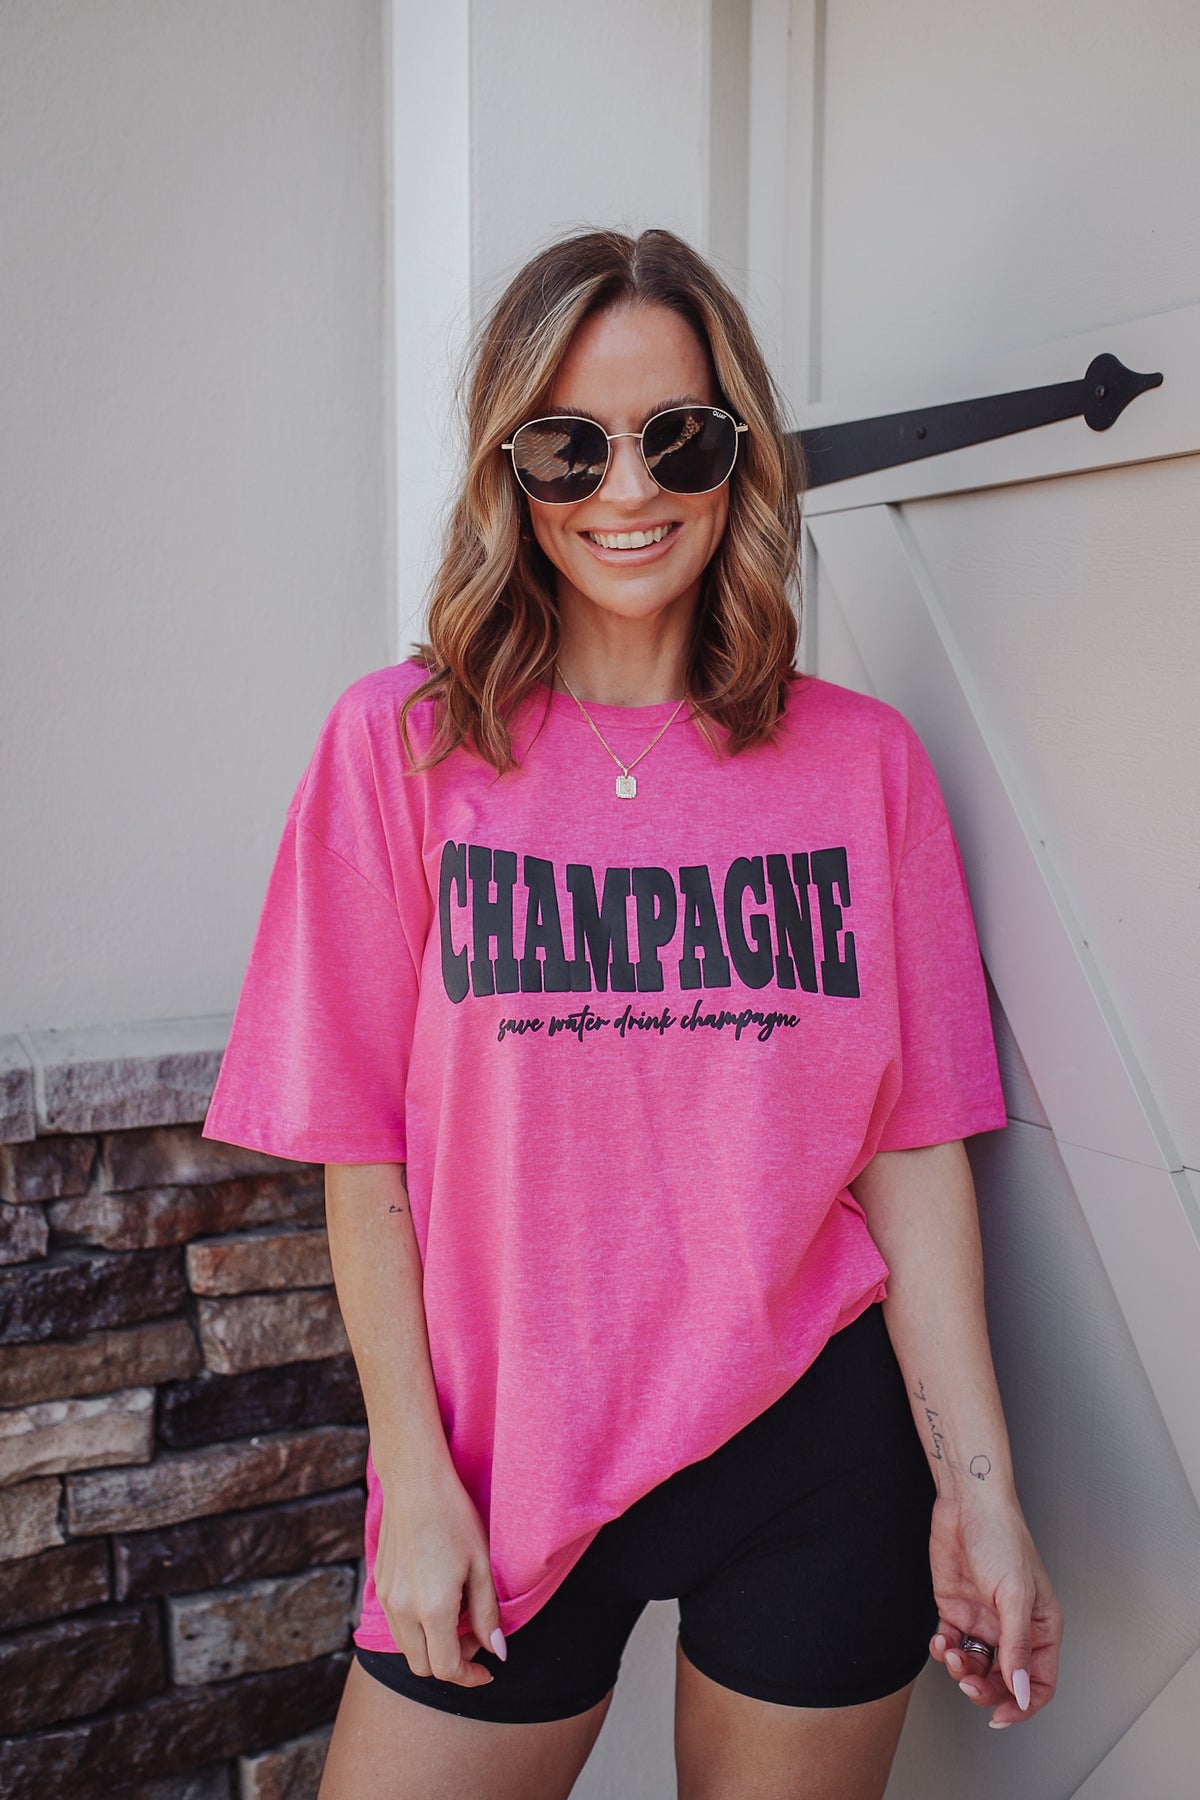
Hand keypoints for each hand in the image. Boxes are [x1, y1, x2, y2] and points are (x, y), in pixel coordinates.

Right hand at [372, 1453, 506, 1686]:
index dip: (469, 1677)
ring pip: (406, 1648)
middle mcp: (402, 1610)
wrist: (415, 1482)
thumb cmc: (454, 1517)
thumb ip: (487, 1614)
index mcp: (432, 1608)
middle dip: (451, 1663)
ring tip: (457, 1616)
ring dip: (431, 1647)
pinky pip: (396, 1625)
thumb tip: (497, 1651)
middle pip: (422, 1667)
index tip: (488, 1670)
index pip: (447, 1668)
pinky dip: (416, 1629)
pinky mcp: (378, 1585)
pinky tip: (436, 1600)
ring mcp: (385, 1598)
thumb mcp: (482, 1565)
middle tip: (475, 1637)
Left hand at [927, 1489, 1062, 1726]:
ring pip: (975, 1667)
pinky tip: (939, 1641)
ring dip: (961, 1670)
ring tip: (951, 1655)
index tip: (1001, 1715)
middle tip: (968, 1685)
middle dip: (985, 1689)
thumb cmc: (1002, 1537)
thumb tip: (1022, 1691)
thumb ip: (1017, 1647)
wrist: (966, 1505)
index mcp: (1041, 1627)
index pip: (1039, 1682)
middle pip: (1004, 1681)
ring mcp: (984, 1620)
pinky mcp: (957, 1610)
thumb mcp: (1016, 1596)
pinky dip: (943, 1651)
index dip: (1024, 1704)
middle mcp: (1013, 1628)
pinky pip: (950, 1646)